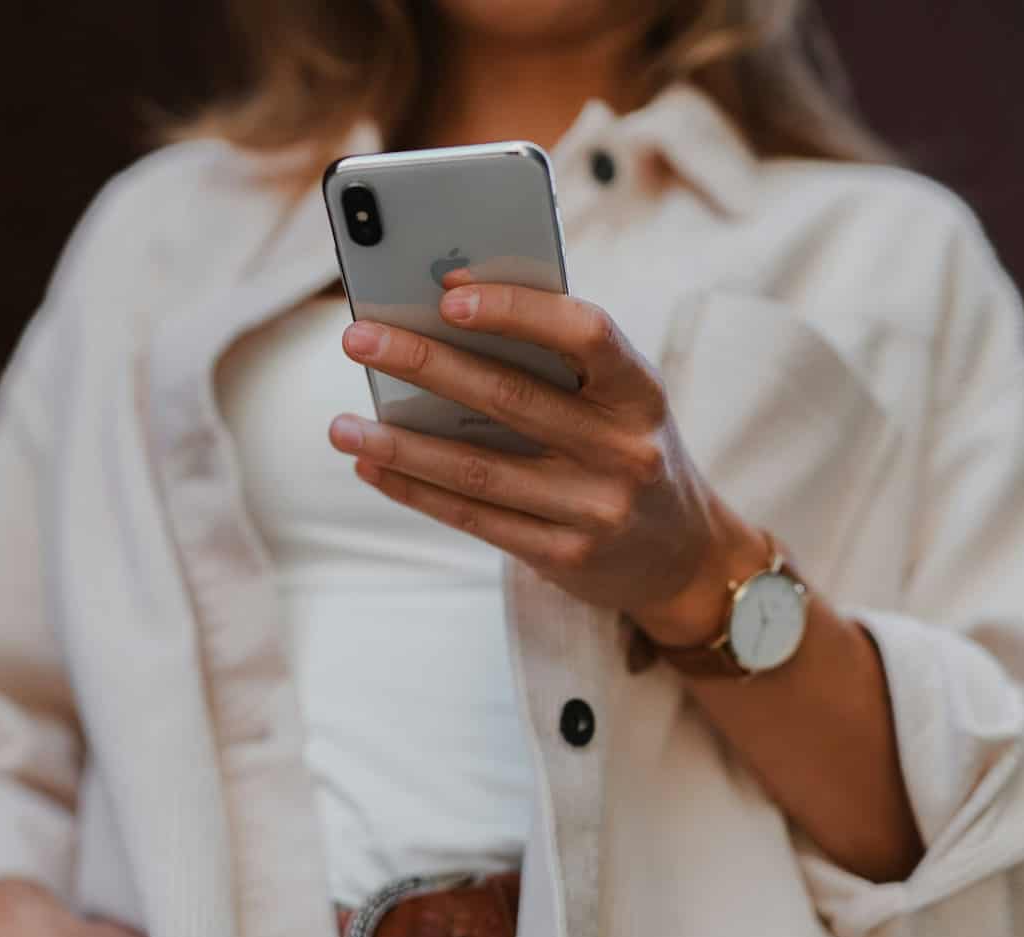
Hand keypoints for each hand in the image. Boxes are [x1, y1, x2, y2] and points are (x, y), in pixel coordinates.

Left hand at [328, 279, 764, 645]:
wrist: (683, 557)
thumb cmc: (628, 450)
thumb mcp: (619, 401)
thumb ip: (556, 363)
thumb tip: (446, 315)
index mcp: (640, 392)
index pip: (586, 333)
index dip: (517, 310)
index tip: (448, 292)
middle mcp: (623, 449)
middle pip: (511, 398)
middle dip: (426, 364)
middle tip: (358, 339)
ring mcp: (594, 508)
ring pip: (478, 468)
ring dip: (400, 443)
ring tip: (340, 425)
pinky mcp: (564, 556)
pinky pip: (473, 517)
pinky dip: (415, 489)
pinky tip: (372, 465)